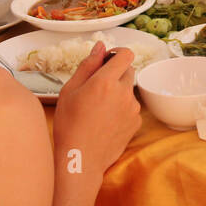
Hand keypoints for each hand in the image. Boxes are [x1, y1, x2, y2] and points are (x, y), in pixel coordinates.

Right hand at [55, 43, 141, 177]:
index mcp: (106, 81)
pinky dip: (122, 108)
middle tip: (98, 87)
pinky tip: (106, 120)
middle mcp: (124, 92)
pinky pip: (131, 107)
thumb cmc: (69, 124)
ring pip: (129, 90)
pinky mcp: (137, 122)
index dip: (117, 54)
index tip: (107, 60)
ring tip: (99, 108)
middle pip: (129, 71)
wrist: (80, 158)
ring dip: (119, 92)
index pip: (125, 54)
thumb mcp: (70, 90)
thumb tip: (100, 47)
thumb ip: (88, 65)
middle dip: (116, 73)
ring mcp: (133, 108)